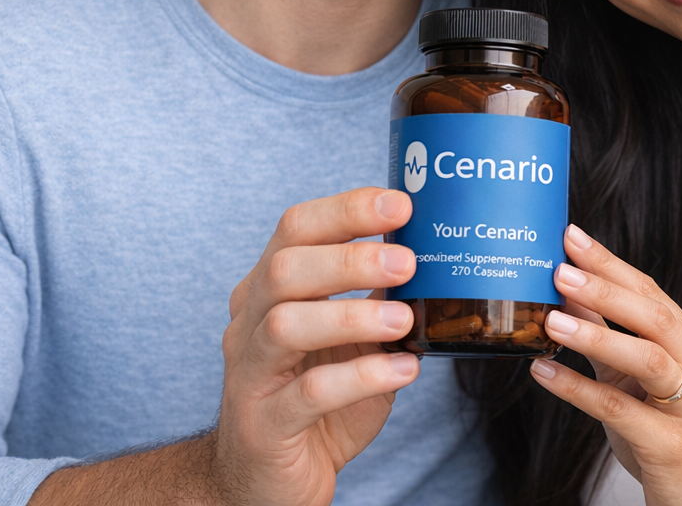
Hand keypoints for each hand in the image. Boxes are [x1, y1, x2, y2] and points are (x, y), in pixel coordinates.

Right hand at [213, 188, 421, 504]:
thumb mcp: (350, 341)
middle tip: (408, 261)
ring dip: (353, 316)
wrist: (269, 483)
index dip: (346, 209)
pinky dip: (362, 376)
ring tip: (405, 320)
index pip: (295, 228)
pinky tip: (403, 371)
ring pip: (286, 325)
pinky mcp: (264, 426)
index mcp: (269, 290)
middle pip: (286, 269)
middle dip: (351, 259)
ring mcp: (250, 374)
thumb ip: (377, 298)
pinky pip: (308, 392)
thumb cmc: (318, 402)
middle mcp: (250, 324)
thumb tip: (431, 252)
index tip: (400, 204)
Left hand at [528, 225, 681, 505]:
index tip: (572, 237)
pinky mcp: (673, 447)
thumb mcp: (637, 385)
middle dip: (606, 288)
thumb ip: (608, 344)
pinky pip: (622, 412)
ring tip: (550, 317)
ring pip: (648, 360)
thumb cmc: (669, 440)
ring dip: (597, 335)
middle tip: (559, 267)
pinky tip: (543, 374)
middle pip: (655, 318)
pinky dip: (579, 390)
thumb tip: (568, 297)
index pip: (653, 295)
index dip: (612, 264)